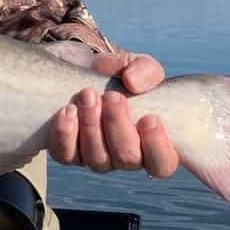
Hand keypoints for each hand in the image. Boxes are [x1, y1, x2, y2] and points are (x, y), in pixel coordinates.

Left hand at [47, 48, 178, 176]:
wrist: (83, 69)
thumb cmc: (120, 73)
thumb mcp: (138, 65)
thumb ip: (145, 70)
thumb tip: (132, 82)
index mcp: (152, 142)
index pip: (163, 163)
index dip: (158, 146)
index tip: (149, 117)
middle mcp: (126, 157)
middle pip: (127, 159)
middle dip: (117, 125)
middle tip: (111, 95)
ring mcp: (97, 158)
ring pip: (97, 159)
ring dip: (91, 125)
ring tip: (87, 95)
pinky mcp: (69, 153)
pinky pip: (66, 155)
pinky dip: (66, 133)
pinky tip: (68, 110)